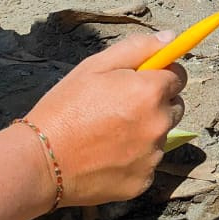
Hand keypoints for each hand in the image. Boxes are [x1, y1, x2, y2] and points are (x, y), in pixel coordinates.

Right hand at [21, 32, 186, 206]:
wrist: (40, 162)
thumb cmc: (64, 108)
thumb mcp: (94, 67)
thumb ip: (137, 48)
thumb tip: (171, 38)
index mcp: (150, 92)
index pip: (178, 76)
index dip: (160, 76)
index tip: (141, 81)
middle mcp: (159, 124)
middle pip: (174, 107)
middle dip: (155, 104)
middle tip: (120, 109)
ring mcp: (152, 156)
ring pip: (160, 136)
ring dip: (144, 133)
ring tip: (106, 135)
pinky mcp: (142, 181)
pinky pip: (147, 163)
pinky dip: (133, 160)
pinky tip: (105, 157)